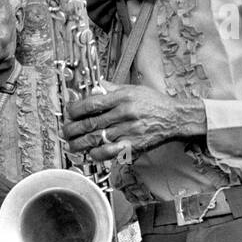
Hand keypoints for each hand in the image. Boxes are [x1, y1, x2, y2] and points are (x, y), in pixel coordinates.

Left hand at [62, 84, 206, 162]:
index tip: (69, 113)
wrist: (175, 118)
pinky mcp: (133, 145)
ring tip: (72, 144)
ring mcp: (128, 131)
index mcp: (122, 98)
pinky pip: (110, 152)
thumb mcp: (133, 89)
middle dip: (72, 129)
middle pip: (90, 123)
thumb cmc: (154, 103)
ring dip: (79, 143)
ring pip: (97, 139)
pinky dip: (97, 154)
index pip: (91, 104)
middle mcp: (124, 114)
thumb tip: (93, 87)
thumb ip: (111, 89)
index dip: (75, 110)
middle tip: (65, 131)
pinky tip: (91, 152)